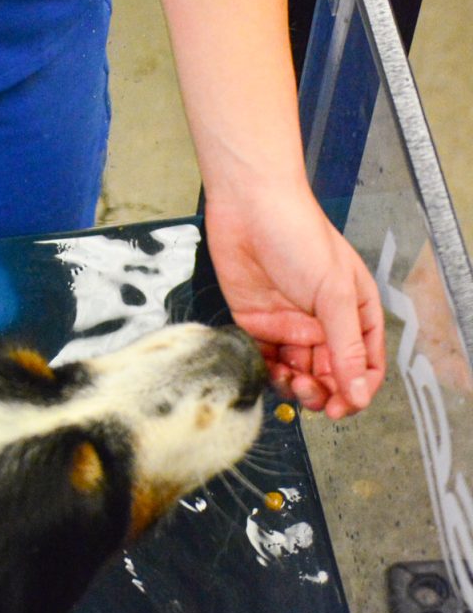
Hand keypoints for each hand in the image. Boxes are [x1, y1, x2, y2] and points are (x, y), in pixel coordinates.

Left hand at [205, 181, 384, 418]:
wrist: (249, 206)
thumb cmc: (300, 235)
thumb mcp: (334, 292)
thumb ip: (345, 345)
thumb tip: (358, 392)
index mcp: (354, 312)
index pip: (364, 365)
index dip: (356, 390)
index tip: (343, 406)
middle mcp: (323, 322)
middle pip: (329, 375)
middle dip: (323, 391)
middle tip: (310, 393)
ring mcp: (288, 323)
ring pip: (297, 373)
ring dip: (295, 386)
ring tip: (289, 380)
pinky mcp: (256, 322)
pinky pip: (264, 359)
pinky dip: (266, 372)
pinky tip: (267, 369)